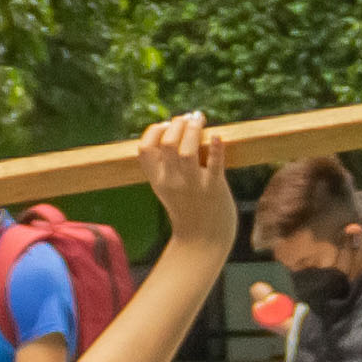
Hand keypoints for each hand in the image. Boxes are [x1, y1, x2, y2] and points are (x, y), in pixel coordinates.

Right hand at [138, 112, 235, 252]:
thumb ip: (166, 165)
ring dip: (193, 130)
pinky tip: (218, 137)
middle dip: (178, 124)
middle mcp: (172, 181)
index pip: (144, 149)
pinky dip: (217, 149)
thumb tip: (174, 131)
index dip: (154, 131)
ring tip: (199, 120)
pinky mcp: (214, 188)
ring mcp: (193, 185)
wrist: (202, 242)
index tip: (167, 125)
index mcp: (158, 179)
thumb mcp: (167, 189)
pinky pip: (214, 165)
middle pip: (167, 143)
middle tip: (189, 118)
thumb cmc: (188, 210)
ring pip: (187, 151)